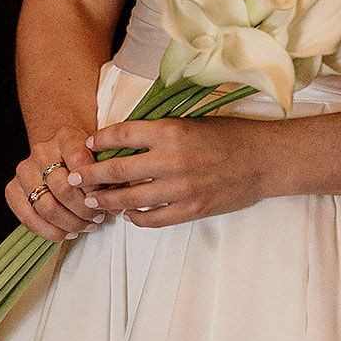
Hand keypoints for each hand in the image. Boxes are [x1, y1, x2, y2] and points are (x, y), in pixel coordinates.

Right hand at [5, 126, 109, 242]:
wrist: (58, 148)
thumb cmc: (84, 156)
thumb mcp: (99, 155)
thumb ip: (108, 176)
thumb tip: (117, 206)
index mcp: (66, 136)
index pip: (79, 161)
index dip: (93, 186)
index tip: (104, 199)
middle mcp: (41, 150)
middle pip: (62, 188)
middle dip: (83, 210)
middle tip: (97, 218)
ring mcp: (24, 169)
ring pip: (46, 207)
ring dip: (69, 223)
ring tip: (84, 226)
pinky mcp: (12, 189)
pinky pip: (28, 218)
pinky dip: (50, 231)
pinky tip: (66, 233)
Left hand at [74, 115, 270, 228]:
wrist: (265, 159)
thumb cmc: (230, 134)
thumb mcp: (193, 122)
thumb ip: (162, 131)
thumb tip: (127, 141)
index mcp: (172, 130)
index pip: (123, 134)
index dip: (99, 140)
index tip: (87, 146)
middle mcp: (172, 159)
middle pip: (118, 170)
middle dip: (91, 175)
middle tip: (74, 179)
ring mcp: (181, 187)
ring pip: (131, 198)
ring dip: (107, 200)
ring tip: (93, 201)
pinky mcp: (192, 209)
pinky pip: (154, 218)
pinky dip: (137, 218)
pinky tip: (130, 215)